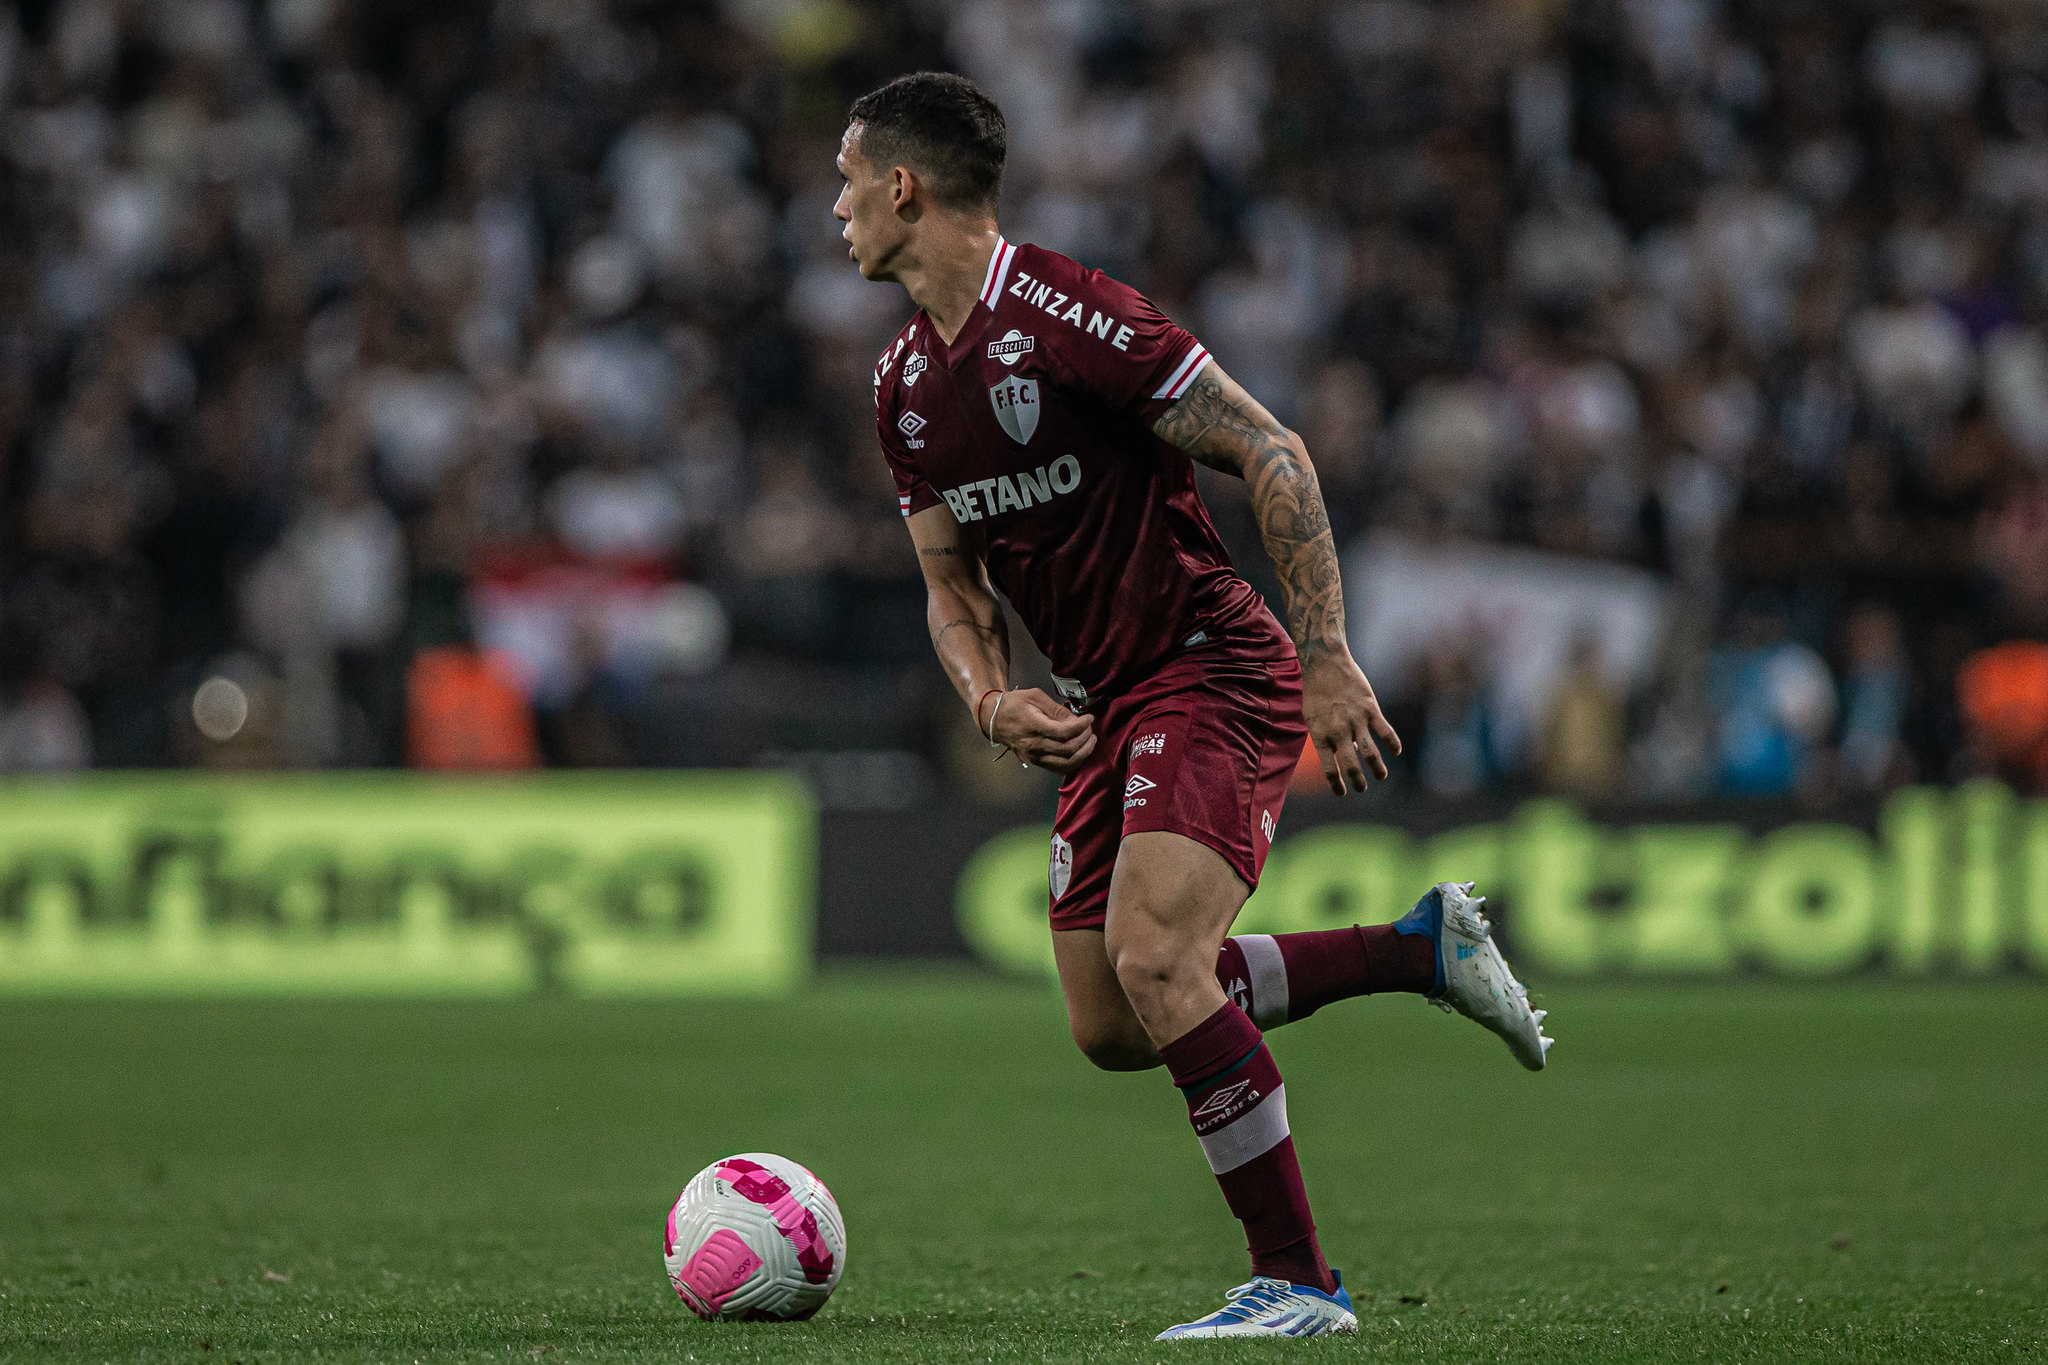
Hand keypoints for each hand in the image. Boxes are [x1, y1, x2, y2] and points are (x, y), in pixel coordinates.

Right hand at [984, 688, 1097, 773]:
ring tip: (1090, 741)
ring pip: (1066, 763)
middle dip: (1085, 738)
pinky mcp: (1037, 762)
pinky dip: (1074, 763)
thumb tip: (1075, 719)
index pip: (1064, 733)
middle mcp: (1035, 746)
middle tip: (1090, 728)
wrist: (994, 719)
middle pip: (1068, 749)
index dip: (1081, 726)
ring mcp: (1035, 757)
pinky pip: (1059, 769)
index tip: (1089, 718)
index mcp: (1034, 727)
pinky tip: (1080, 752)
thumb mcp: (1035, 697)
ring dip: (1083, 753)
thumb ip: (1057, 709)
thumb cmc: (1014, 704)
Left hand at [1300, 644, 1401, 794]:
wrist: (1324, 662)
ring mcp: (1355, 720)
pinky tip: (1395, 752)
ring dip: (1377, 769)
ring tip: (1381, 776)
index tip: (1342, 792)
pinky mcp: (1370, 709)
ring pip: (1370, 753)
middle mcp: (1338, 731)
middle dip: (1358, 782)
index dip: (1336, 784)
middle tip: (1362, 788)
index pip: (1329, 769)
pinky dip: (1392, 744)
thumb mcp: (1312, 716)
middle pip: (1351, 766)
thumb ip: (1326, 735)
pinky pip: (1385, 732)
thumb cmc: (1315, 690)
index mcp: (1320, 735)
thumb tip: (1344, 751)